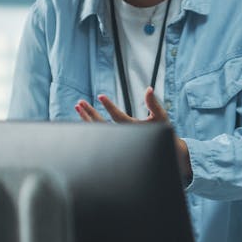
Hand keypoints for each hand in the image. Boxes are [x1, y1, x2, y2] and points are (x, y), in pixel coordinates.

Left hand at [75, 89, 191, 183]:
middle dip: (90, 113)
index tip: (100, 96)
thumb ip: (153, 103)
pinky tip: (84, 116)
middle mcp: (123, 137)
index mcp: (133, 129)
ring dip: (87, 118)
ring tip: (78, 106)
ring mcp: (118, 141)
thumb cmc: (163, 133)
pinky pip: (99, 134)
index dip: (109, 106)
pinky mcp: (115, 143)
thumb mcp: (161, 117)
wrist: (162, 152)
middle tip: (80, 103)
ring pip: (98, 130)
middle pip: (102, 125)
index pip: (118, 117)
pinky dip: (90, 125)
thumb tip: (148, 89)